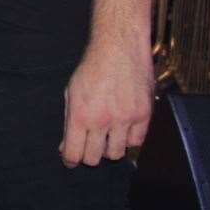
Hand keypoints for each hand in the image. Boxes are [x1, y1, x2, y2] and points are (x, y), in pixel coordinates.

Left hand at [59, 36, 152, 166]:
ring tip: (107, 137)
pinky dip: (129, 139)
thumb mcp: (71, 93)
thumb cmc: (91, 69)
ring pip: (117, 154)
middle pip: (95, 158)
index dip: (70, 160)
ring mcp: (125, 119)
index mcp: (80, 115)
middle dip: (89, 156)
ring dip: (110, 149)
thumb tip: (66, 148)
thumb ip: (68, 122)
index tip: (71, 160)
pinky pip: (137, 142)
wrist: (119, 49)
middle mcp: (102, 120)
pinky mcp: (144, 115)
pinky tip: (123, 129)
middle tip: (89, 148)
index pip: (74, 153)